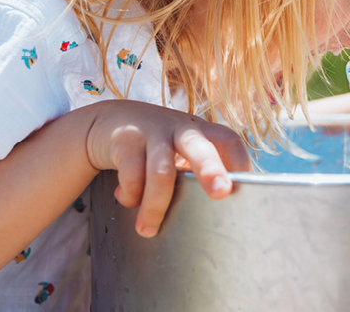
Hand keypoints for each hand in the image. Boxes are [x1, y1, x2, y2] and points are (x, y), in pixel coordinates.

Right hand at [85, 101, 250, 237]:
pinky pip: (131, 177)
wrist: (107, 120)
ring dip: (155, 207)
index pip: (228, 140)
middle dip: (210, 170)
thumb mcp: (178, 149)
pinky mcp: (125, 141)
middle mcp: (180, 129)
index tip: (242, 189)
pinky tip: (128, 200)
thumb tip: (214, 216)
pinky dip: (130, 196)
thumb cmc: (153, 144)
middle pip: (199, 147)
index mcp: (200, 132)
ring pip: (161, 172)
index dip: (239, 162)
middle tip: (220, 193)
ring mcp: (152, 133)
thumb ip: (194, 172)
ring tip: (147, 230)